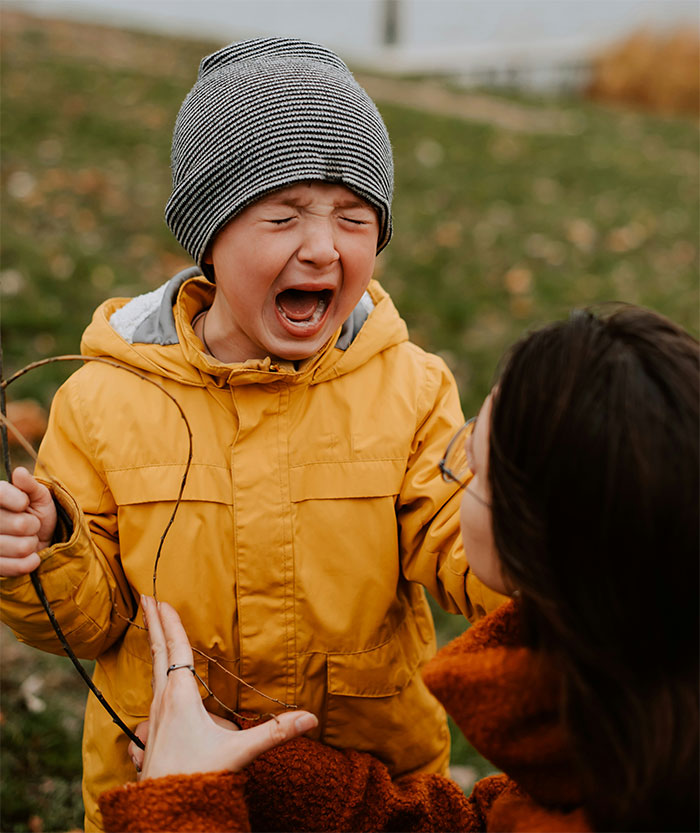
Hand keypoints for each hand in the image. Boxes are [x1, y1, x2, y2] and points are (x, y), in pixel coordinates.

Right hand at [0, 467, 56, 576]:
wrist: (37, 541)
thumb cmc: (36, 513)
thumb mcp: (38, 496)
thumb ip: (29, 485)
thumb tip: (19, 473)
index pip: (0, 494)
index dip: (18, 500)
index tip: (24, 503)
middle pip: (20, 524)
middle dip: (33, 525)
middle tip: (29, 526)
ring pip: (22, 547)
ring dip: (32, 544)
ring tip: (26, 540)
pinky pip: (17, 567)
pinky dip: (30, 562)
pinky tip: (29, 556)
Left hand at [138, 595, 317, 780]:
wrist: (164, 814)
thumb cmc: (197, 778)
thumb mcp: (238, 753)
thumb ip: (273, 733)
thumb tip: (310, 718)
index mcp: (180, 698)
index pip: (175, 651)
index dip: (170, 623)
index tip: (160, 599)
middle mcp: (161, 703)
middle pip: (157, 654)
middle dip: (153, 625)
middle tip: (146, 599)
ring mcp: (152, 720)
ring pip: (153, 675)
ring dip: (153, 649)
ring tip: (152, 632)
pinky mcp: (149, 736)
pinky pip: (150, 700)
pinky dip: (153, 682)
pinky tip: (152, 688)